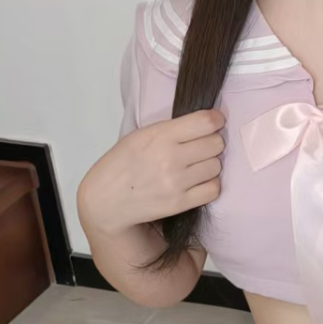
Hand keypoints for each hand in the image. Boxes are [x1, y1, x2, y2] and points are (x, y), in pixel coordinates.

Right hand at [78, 108, 225, 238]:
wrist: (106, 200)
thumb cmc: (122, 164)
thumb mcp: (140, 135)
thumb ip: (172, 129)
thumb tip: (207, 123)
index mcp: (160, 135)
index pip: (206, 122)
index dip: (216, 120)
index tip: (215, 122)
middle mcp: (170, 157)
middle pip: (216, 144)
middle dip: (213, 142)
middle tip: (201, 147)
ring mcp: (176, 182)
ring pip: (216, 166)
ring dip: (210, 164)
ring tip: (196, 166)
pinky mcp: (180, 203)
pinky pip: (213, 189)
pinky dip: (209, 184)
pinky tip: (198, 181)